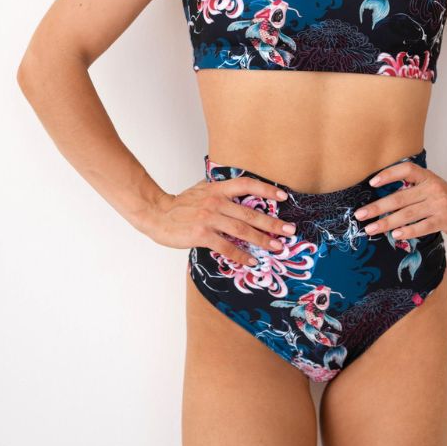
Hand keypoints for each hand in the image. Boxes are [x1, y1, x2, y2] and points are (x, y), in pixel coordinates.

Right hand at [138, 176, 296, 266]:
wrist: (156, 214)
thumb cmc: (180, 205)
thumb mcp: (202, 191)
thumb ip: (221, 192)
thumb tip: (242, 196)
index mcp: (217, 189)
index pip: (246, 184)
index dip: (266, 189)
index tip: (283, 196)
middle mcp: (216, 202)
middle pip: (250, 212)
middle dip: (273, 223)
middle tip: (289, 230)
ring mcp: (209, 218)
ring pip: (242, 230)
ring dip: (262, 240)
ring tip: (277, 247)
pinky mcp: (202, 235)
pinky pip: (226, 247)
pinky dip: (241, 255)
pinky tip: (251, 261)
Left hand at [353, 159, 446, 242]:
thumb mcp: (432, 188)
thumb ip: (413, 190)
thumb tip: (382, 201)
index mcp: (427, 178)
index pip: (406, 170)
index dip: (388, 175)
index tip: (372, 183)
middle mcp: (432, 188)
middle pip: (400, 197)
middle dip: (377, 207)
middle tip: (360, 215)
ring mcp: (439, 204)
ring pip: (407, 214)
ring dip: (386, 223)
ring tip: (371, 229)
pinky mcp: (445, 219)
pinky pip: (422, 226)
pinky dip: (408, 231)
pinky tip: (395, 235)